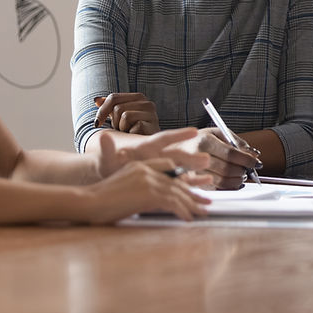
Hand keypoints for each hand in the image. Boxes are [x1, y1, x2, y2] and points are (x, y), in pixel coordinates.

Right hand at [80, 158, 211, 223]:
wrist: (86, 202)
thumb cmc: (100, 200)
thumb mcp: (123, 189)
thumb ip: (141, 191)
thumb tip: (159, 201)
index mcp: (139, 165)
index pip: (168, 169)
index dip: (182, 180)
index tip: (192, 189)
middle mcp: (146, 169)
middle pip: (176, 181)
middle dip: (192, 193)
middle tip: (205, 202)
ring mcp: (148, 180)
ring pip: (177, 191)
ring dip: (192, 203)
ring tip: (203, 212)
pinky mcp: (148, 192)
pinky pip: (172, 202)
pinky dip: (182, 211)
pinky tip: (189, 218)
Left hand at [94, 93, 159, 134]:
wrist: (147, 146)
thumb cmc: (131, 130)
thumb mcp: (118, 117)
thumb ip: (109, 107)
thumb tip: (96, 100)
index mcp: (138, 98)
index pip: (113, 97)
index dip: (102, 110)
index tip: (97, 123)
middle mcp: (147, 103)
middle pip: (118, 108)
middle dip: (115, 122)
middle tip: (121, 129)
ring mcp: (152, 114)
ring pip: (125, 116)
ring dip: (122, 128)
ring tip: (129, 132)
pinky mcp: (153, 125)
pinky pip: (133, 126)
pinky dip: (130, 134)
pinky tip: (135, 136)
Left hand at [96, 128, 210, 178]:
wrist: (109, 180)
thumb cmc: (108, 168)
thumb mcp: (106, 160)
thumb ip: (107, 150)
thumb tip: (102, 137)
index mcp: (146, 148)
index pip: (164, 139)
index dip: (179, 135)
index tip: (194, 131)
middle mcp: (158, 156)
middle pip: (177, 155)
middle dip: (191, 158)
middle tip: (206, 159)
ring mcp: (162, 168)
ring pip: (183, 167)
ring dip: (196, 170)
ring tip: (210, 172)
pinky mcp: (164, 180)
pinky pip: (182, 181)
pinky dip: (194, 181)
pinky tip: (208, 181)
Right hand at [178, 129, 260, 189]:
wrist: (170, 151)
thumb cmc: (196, 141)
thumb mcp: (214, 132)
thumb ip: (235, 141)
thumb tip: (253, 153)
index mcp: (203, 140)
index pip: (230, 153)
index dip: (246, 159)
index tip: (256, 162)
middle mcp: (196, 156)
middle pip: (227, 168)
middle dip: (242, 170)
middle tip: (249, 169)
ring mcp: (192, 171)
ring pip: (221, 181)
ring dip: (236, 180)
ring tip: (242, 175)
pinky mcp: (191, 183)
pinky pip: (215, 189)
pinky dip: (228, 186)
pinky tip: (233, 182)